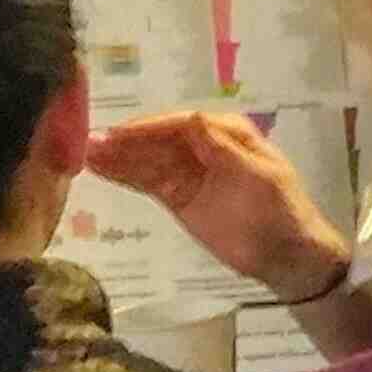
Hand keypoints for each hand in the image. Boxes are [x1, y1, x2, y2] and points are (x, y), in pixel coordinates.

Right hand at [85, 112, 345, 304]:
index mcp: (226, 132)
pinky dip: (125, 175)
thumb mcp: (259, 176)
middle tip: (90, 144)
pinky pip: (148, 181)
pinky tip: (101, 169)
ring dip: (118, 156)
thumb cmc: (280, 210)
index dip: (150, 128)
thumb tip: (192, 118)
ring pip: (148, 159)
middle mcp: (203, 145)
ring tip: (85, 154)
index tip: (120, 134)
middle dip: (126, 141)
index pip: (181, 124)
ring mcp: (188, 171)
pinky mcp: (178, 196)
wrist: (286, 254)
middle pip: (158, 139)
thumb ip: (223, 149)